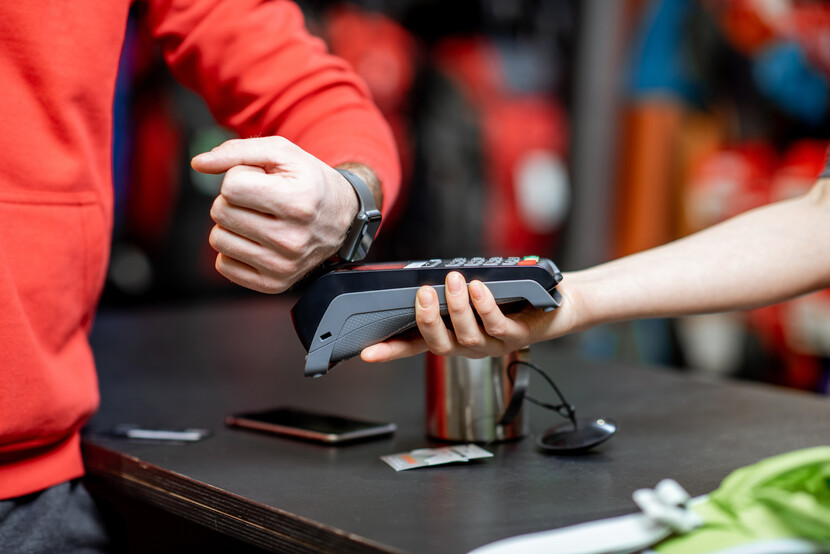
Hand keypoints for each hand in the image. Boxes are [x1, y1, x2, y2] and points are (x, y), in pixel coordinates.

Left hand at [191, 137, 359, 292]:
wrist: (342, 217)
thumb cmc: (309, 182)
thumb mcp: (282, 154)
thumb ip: (236, 151)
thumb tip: (198, 163)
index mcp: (298, 202)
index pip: (231, 187)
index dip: (240, 177)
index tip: (261, 181)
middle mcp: (293, 239)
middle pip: (221, 212)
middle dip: (233, 200)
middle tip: (259, 201)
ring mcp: (283, 266)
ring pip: (218, 239)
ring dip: (232, 225)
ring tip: (258, 219)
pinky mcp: (274, 284)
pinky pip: (224, 265)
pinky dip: (234, 250)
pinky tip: (256, 240)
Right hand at [361, 271, 559, 361]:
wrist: (559, 305)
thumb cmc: (514, 297)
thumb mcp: (475, 293)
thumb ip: (450, 292)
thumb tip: (426, 276)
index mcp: (454, 336)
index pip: (416, 346)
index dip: (392, 351)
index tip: (368, 353)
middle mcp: (471, 346)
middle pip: (439, 345)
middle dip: (427, 319)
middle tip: (423, 293)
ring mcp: (494, 345)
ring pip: (467, 336)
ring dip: (457, 308)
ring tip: (452, 281)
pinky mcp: (518, 337)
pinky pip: (497, 325)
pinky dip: (484, 306)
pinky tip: (478, 288)